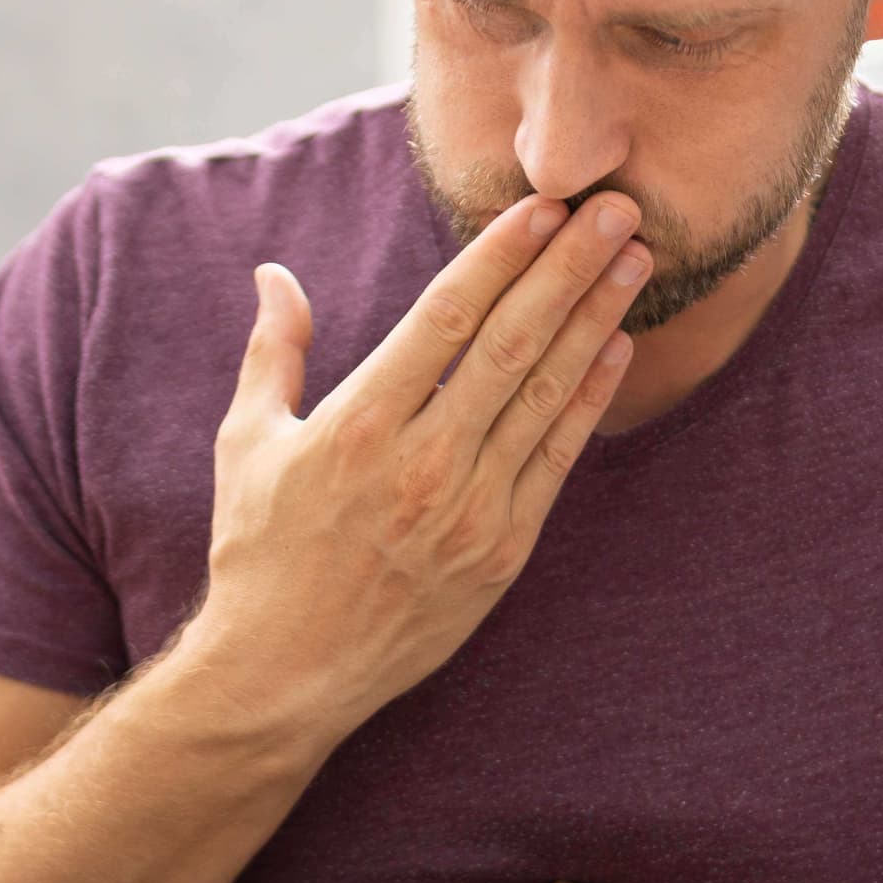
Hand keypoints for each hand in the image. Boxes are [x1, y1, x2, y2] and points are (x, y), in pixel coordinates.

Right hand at [183, 194, 648, 736]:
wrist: (284, 675)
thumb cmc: (259, 554)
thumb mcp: (247, 443)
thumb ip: (274, 353)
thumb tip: (275, 275)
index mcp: (358, 424)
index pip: (447, 318)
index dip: (501, 255)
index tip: (543, 207)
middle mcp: (421, 463)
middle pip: (513, 344)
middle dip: (569, 268)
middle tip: (615, 209)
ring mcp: (469, 511)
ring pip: (545, 395)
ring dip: (595, 320)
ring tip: (635, 260)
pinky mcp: (500, 553)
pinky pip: (556, 461)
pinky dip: (589, 400)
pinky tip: (616, 348)